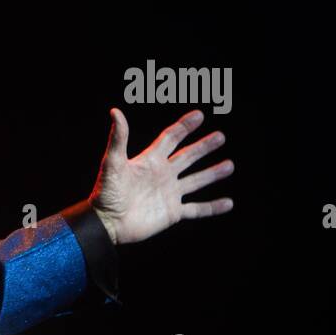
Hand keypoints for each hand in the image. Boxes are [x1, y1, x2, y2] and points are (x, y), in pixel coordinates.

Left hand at [89, 108, 234, 244]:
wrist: (106, 223)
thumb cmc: (106, 193)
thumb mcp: (112, 163)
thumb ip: (118, 138)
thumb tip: (115, 111)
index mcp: (150, 161)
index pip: (171, 138)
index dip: (184, 126)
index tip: (199, 115)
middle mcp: (162, 175)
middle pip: (188, 156)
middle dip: (204, 147)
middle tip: (221, 137)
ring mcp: (169, 193)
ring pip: (196, 180)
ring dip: (212, 173)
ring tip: (229, 165)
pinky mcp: (173, 212)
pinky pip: (197, 209)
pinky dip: (212, 207)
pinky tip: (228, 203)